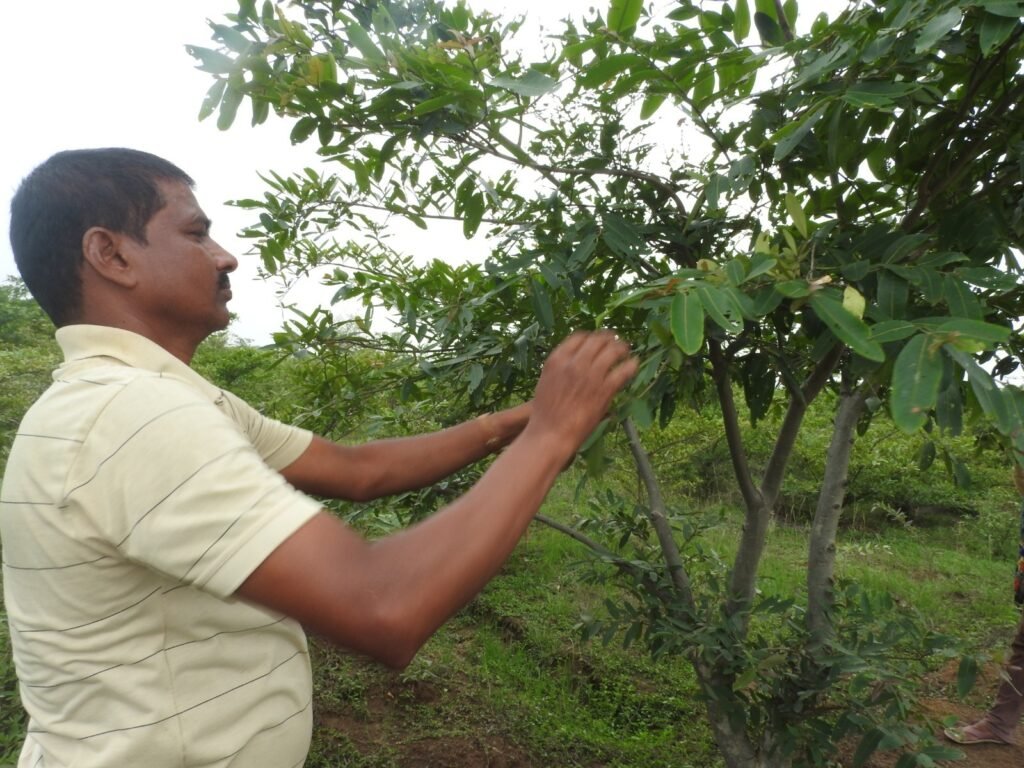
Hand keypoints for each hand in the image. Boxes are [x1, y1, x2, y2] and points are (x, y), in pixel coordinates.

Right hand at [525, 331, 636, 460]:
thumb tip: (574, 364)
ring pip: (612, 351)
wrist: (550, 434)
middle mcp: (575, 362)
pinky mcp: (605, 389)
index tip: (598, 340)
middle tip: (615, 342)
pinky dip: (631, 365)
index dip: (591, 337)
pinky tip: (633, 365)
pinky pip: (623, 370)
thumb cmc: (544, 414)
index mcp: (557, 359)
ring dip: (621, 348)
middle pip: (597, 340)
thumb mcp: (547, 382)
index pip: (579, 337)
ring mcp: (591, 375)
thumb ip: (561, 370)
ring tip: (625, 351)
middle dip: (608, 339)